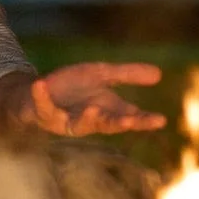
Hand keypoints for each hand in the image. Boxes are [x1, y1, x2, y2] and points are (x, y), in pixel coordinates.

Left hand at [27, 62, 166, 136]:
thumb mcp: (102, 74)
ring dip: (86, 118)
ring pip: (78, 125)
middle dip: (118, 123)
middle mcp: (89, 119)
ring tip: (93, 109)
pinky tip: (40, 84)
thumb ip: (127, 75)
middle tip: (130, 121)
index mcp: (106, 110)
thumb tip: (159, 74)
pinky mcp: (44, 114)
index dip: (144, 120)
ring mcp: (66, 120)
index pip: (130, 117)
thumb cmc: (73, 86)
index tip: (160, 120)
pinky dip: (41, 96)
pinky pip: (43, 106)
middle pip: (107, 124)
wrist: (38, 91)